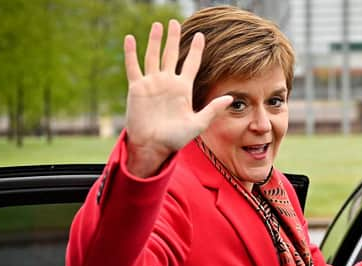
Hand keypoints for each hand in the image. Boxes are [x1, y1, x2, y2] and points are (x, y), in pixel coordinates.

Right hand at [123, 20, 232, 176]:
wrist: (154, 146)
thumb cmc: (176, 138)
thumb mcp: (198, 123)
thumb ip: (212, 109)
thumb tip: (230, 98)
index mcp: (183, 89)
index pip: (190, 63)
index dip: (195, 49)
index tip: (200, 35)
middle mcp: (167, 83)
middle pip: (171, 54)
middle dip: (173, 38)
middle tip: (175, 22)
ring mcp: (152, 84)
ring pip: (153, 56)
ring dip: (154, 40)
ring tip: (157, 25)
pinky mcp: (137, 88)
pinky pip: (133, 67)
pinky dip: (131, 53)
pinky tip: (130, 38)